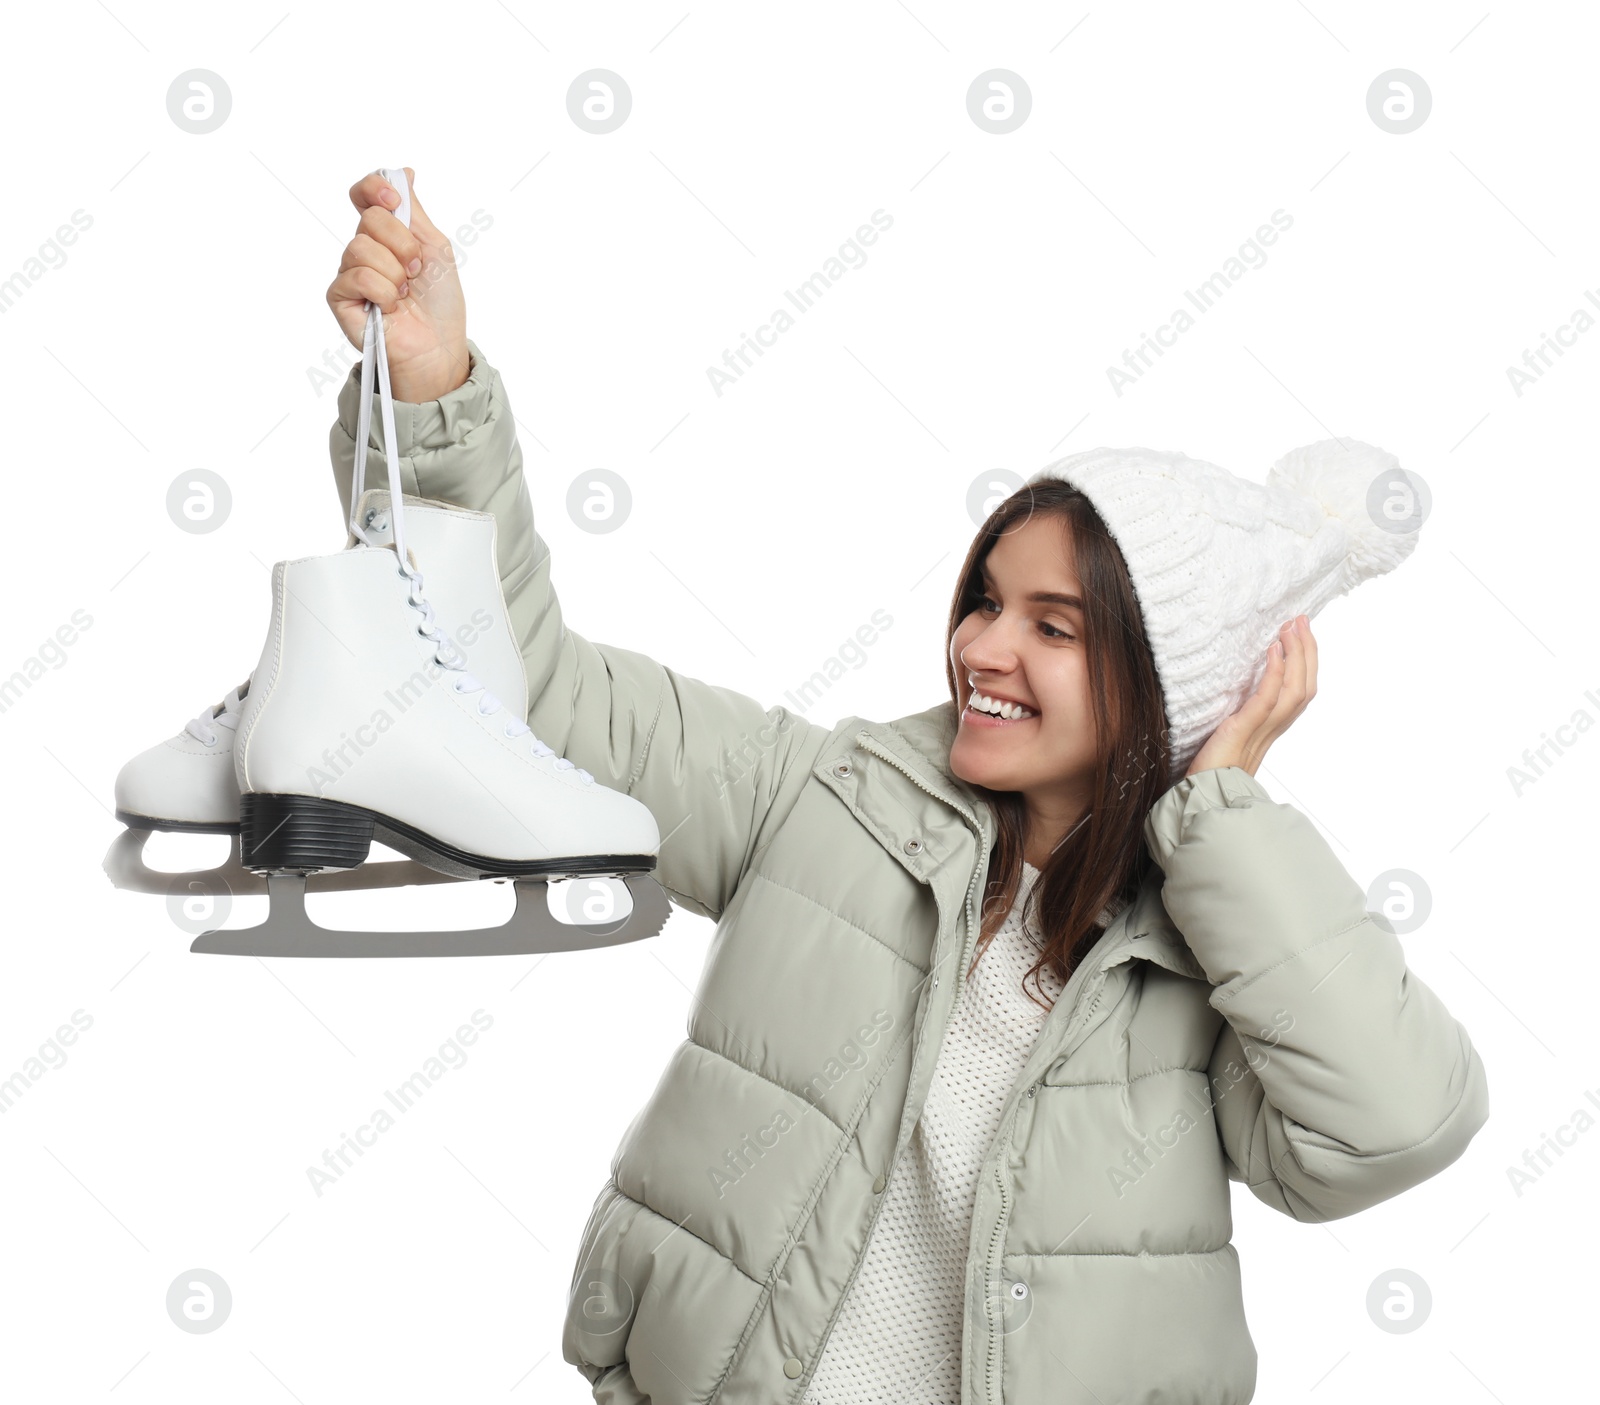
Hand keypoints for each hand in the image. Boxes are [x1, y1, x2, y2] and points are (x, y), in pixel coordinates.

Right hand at [325, 167, 469, 402]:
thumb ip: (414, 211)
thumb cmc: (440, 304)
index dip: (374, 189)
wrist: (438, 347)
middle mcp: (364, 249)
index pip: (364, 195)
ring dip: (395, 272)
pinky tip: (390, 308)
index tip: (394, 202)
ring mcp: (349, 273)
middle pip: (369, 219)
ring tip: (404, 294)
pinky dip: (383, 291)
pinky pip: (358, 276)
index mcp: (386, 235)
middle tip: (416, 272)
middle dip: (403, 245)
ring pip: (361, 247)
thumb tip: (405, 172)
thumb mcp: (435, 248)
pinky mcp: (340, 298)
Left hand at [1185, 615, 1317, 778]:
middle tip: (1302, 620)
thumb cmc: (1209, 770)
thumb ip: (1239, 718)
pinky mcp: (1242, 731)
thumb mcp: (1228, 736)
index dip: (1305, 663)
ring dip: (1296, 655)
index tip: (1301, 634)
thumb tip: (1236, 696)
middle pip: (1305, 687)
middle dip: (1307, 651)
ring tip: (1290, 627)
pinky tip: (1272, 650)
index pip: (1299, 692)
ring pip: (1294, 690)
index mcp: (1271, 730)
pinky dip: (1274, 674)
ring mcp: (1260, 731)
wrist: (1201, 797)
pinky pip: (1266, 700)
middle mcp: (1272, 730)